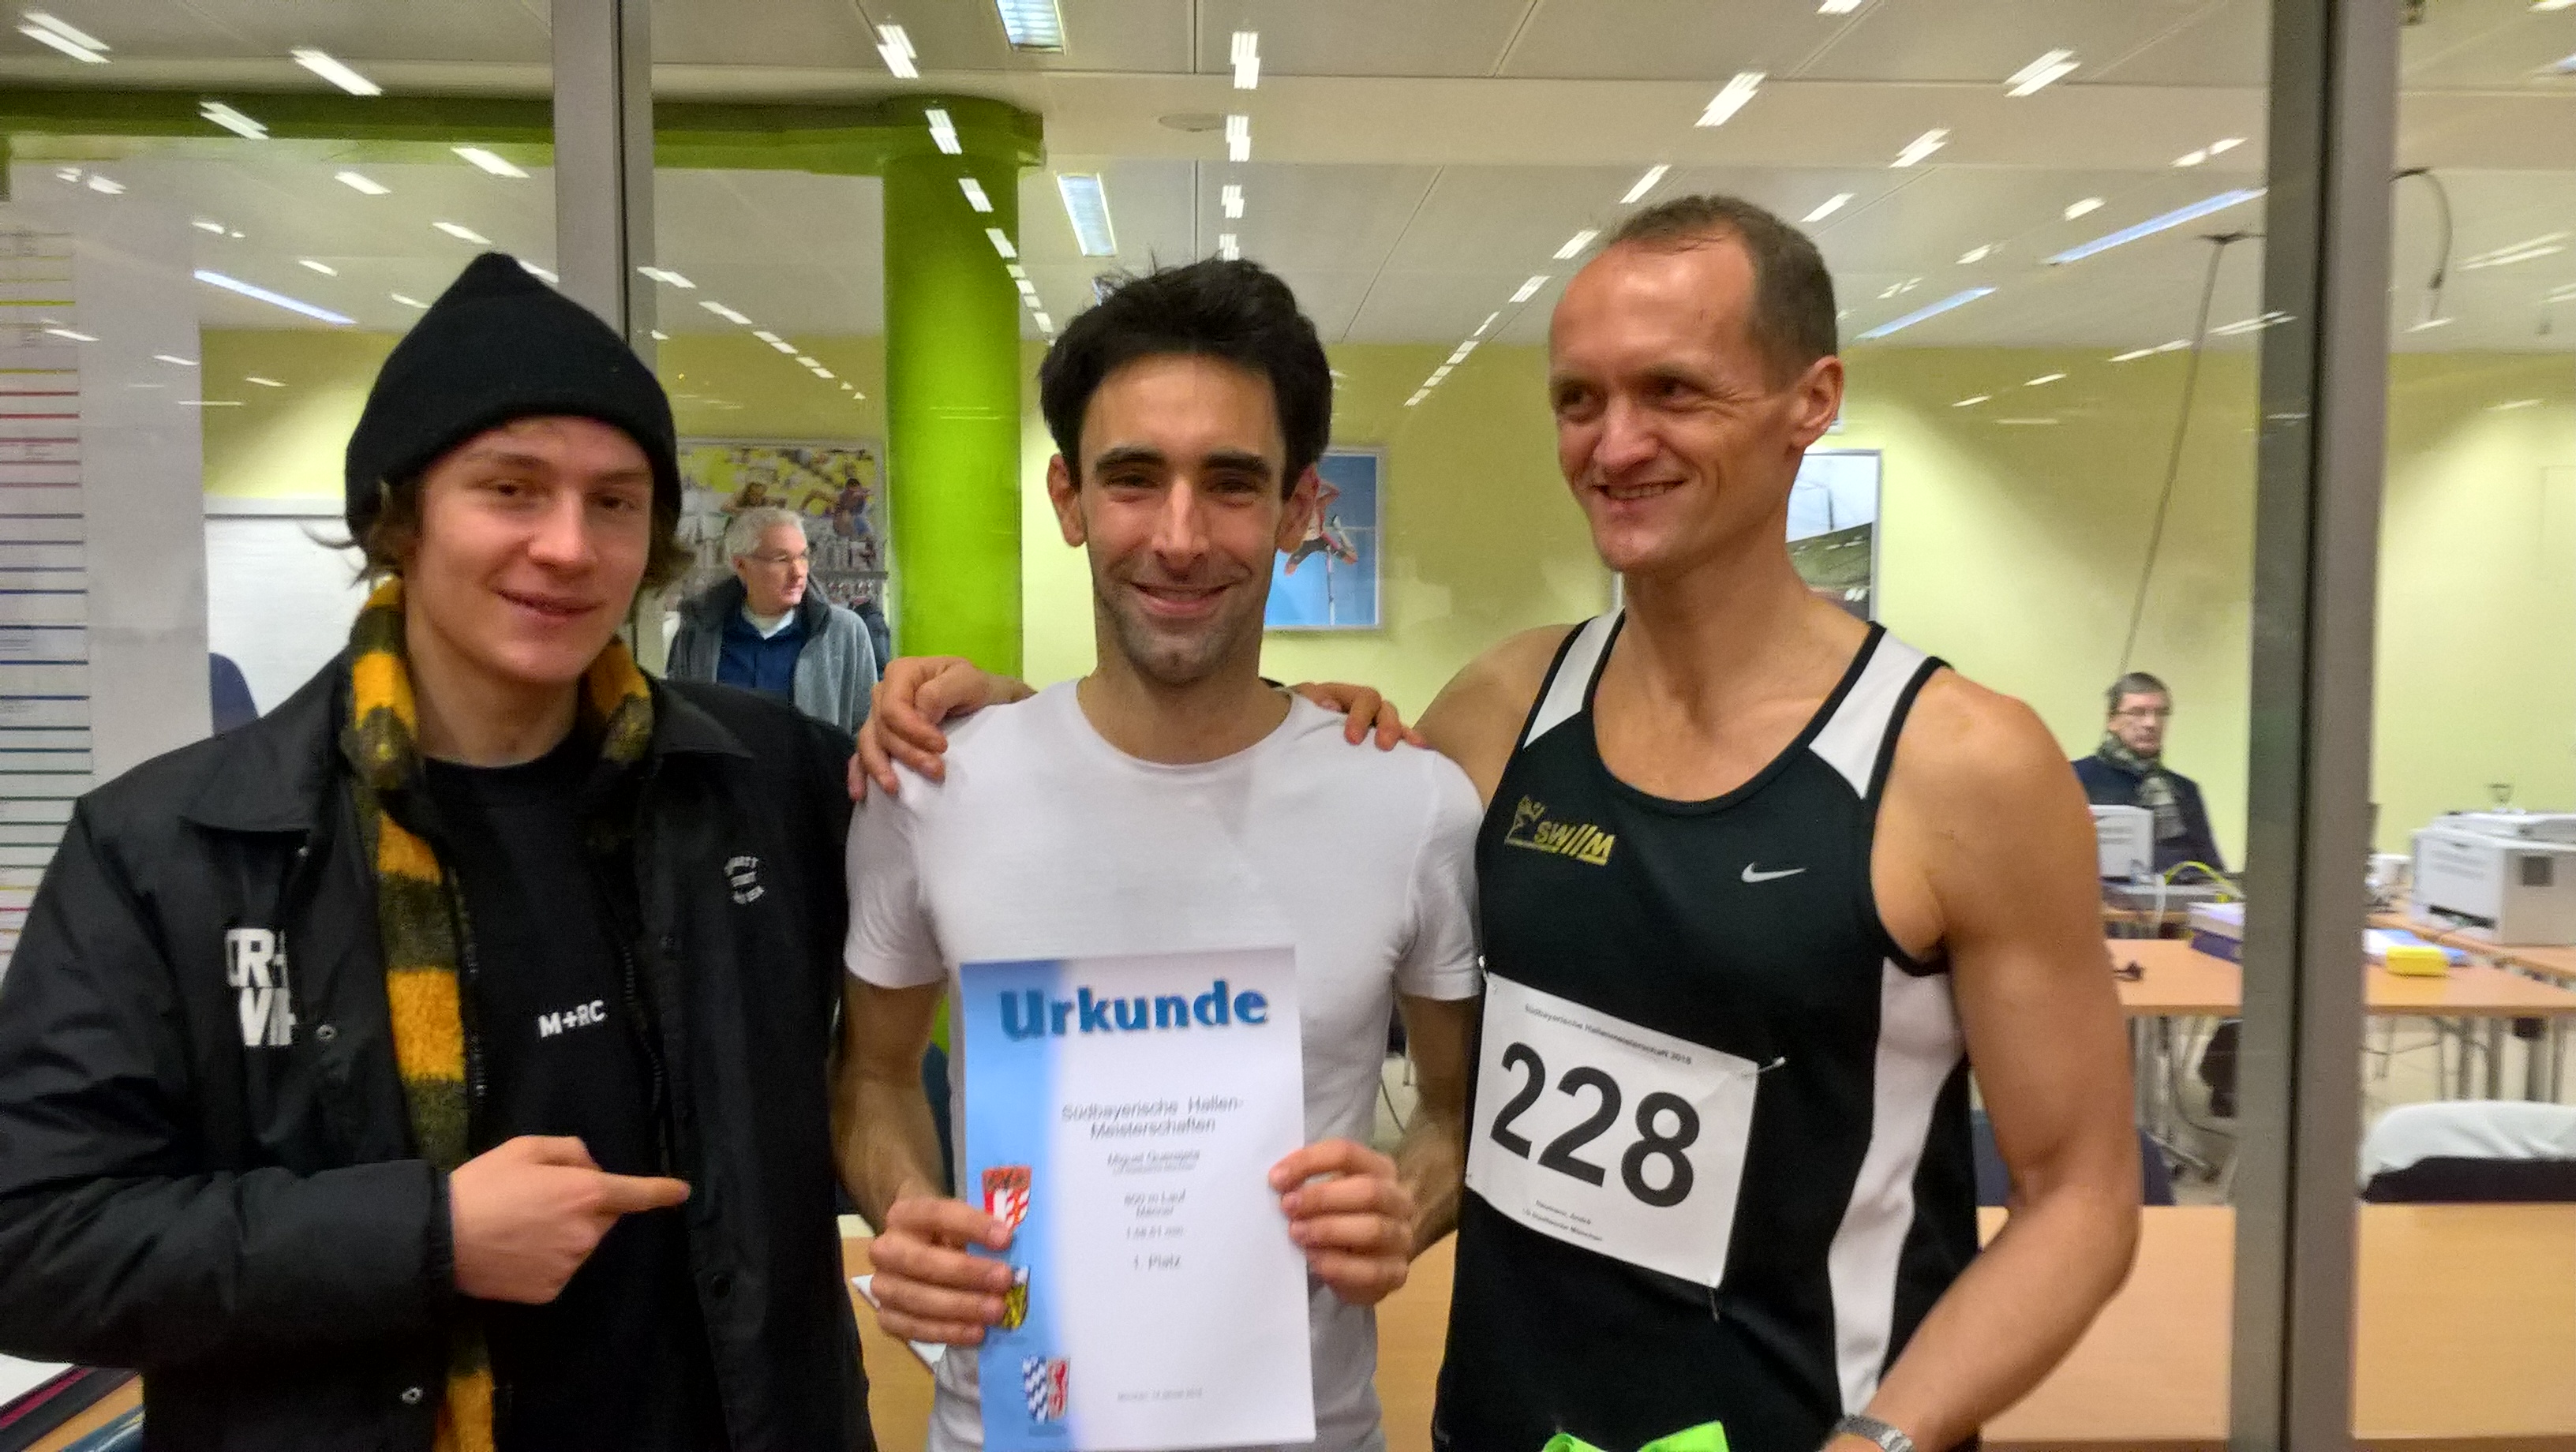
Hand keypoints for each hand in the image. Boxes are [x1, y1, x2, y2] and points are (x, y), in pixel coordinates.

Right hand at [448, 1135, 689, 1304]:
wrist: (440, 1239)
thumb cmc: (482, 1186)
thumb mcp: (525, 1148)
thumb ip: (570, 1152)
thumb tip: (593, 1168)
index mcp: (586, 1193)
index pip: (637, 1193)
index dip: (661, 1191)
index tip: (680, 1192)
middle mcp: (586, 1233)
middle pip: (603, 1217)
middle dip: (587, 1206)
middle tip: (542, 1199)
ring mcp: (570, 1265)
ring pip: (582, 1244)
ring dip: (567, 1233)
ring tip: (521, 1226)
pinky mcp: (550, 1289)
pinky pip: (560, 1268)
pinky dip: (547, 1259)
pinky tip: (516, 1250)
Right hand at [850, 658, 1030, 797]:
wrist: (984, 699)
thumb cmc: (976, 687)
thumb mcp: (967, 680)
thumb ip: (940, 693)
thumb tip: (919, 716)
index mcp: (901, 674)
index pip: (893, 708)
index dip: (913, 731)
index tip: (942, 747)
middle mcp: (884, 693)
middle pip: (882, 729)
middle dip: (907, 753)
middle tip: (936, 771)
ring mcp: (879, 716)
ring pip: (869, 743)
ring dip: (879, 767)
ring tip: (893, 788)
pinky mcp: (882, 737)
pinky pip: (862, 754)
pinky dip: (859, 773)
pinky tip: (860, 793)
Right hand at [865, 1192, 1016, 1345]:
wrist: (916, 1255)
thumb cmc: (946, 1235)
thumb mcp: (960, 1222)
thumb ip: (981, 1230)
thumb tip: (1012, 1245)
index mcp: (904, 1215)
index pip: (937, 1215)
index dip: (972, 1226)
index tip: (1005, 1238)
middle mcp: (885, 1249)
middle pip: (923, 1261)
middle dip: (967, 1272)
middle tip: (1004, 1280)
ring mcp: (881, 1285)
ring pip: (917, 1299)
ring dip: (960, 1307)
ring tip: (996, 1311)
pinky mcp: (885, 1317)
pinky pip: (913, 1328)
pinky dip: (946, 1332)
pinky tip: (976, 1332)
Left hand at [1270, 1139, 1416, 1306]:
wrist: (1357, 1266)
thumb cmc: (1336, 1219)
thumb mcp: (1325, 1195)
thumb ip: (1307, 1184)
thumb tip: (1278, 1182)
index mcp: (1380, 1169)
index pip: (1347, 1154)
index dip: (1310, 1162)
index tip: (1276, 1178)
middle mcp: (1398, 1200)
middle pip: (1368, 1190)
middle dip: (1322, 1197)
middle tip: (1287, 1206)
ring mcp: (1402, 1237)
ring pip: (1373, 1228)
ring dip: (1329, 1229)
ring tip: (1297, 1233)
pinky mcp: (1397, 1273)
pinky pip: (1372, 1270)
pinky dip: (1340, 1265)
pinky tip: (1315, 1261)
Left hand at [1291, 682, 1422, 750]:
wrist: (1283, 728)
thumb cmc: (1292, 714)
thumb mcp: (1296, 702)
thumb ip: (1307, 699)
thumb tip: (1329, 707)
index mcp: (1345, 696)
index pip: (1364, 698)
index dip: (1362, 716)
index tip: (1352, 739)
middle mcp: (1363, 709)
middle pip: (1385, 709)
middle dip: (1387, 726)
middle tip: (1383, 746)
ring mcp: (1371, 726)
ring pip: (1395, 724)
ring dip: (1406, 735)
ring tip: (1417, 749)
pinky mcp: (1373, 745)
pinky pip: (1396, 744)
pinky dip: (1409, 749)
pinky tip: (1422, 756)